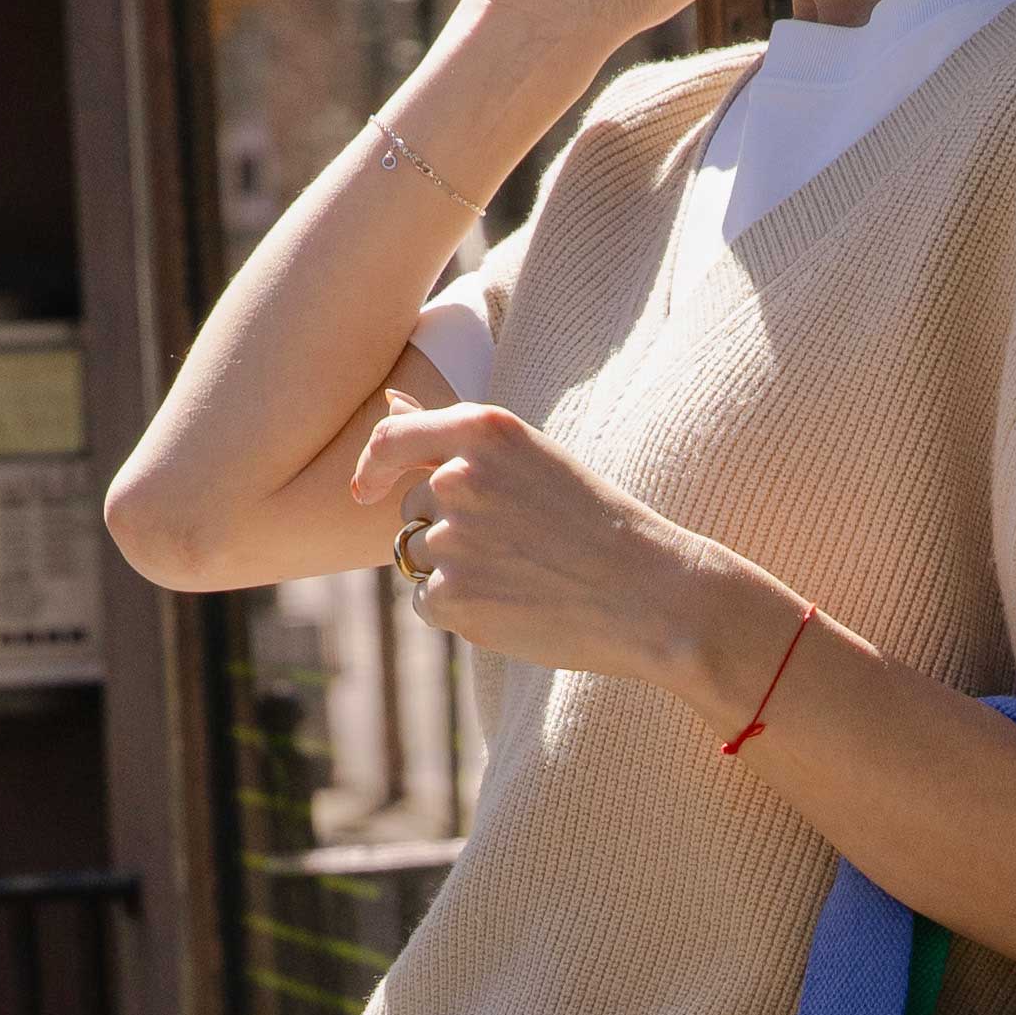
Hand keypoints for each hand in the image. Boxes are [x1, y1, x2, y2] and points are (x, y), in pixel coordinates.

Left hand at [350, 386, 747, 702]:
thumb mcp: (531, 459)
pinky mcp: (451, 596)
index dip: (373, 467)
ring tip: (524, 577)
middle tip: (520, 550)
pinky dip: (462, 611)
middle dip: (449, 530)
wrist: (650, 595)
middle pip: (414, 510)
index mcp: (483, 429)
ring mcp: (450, 538)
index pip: (391, 439)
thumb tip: (389, 403)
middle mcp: (457, 476)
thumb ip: (454, 437)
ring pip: (421, 559)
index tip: (365, 490)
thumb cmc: (598, 524)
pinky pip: (428, 603)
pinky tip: (516, 607)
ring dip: (457, 572)